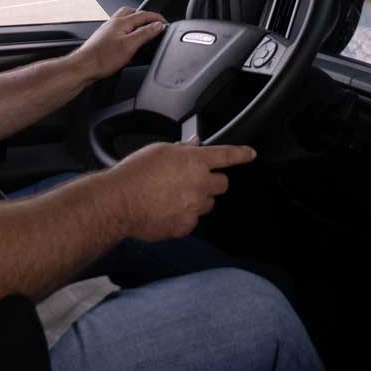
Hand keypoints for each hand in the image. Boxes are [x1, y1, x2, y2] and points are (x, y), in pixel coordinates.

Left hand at [72, 6, 166, 83]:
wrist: (83, 67)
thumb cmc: (102, 59)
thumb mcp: (129, 46)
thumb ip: (145, 33)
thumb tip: (158, 25)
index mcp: (121, 22)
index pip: (144, 14)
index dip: (157, 18)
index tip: (165, 23)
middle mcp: (113, 23)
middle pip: (132, 12)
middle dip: (145, 16)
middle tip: (154, 23)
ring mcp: (107, 31)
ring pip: (125, 20)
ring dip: (136, 22)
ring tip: (144, 30)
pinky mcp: (104, 40)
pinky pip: (119, 30)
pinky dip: (128, 31)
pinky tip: (129, 41)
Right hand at [104, 139, 256, 240]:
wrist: (120, 202)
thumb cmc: (135, 174)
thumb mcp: (159, 151)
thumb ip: (182, 149)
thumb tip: (194, 145)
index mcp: (194, 161)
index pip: (226, 155)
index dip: (241, 154)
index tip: (250, 154)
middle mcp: (199, 184)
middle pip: (222, 184)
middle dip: (211, 182)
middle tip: (193, 182)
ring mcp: (194, 207)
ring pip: (208, 204)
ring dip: (198, 200)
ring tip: (173, 197)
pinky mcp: (186, 226)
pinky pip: (192, 220)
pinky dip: (184, 216)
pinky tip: (165, 210)